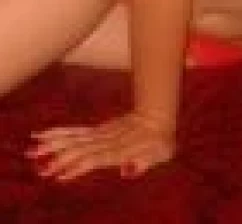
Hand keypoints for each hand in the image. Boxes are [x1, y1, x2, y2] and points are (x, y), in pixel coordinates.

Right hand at [26, 112, 175, 181]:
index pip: (94, 159)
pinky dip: (60, 133)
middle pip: (78, 149)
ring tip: (33, 149)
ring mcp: (100, 134)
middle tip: (38, 165)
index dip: (77, 167)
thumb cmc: (160, 140)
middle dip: (58, 158)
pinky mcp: (97, 131)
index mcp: (119, 149)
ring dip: (52, 144)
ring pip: (73, 139)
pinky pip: (75, 132)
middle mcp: (106, 141)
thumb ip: (143, 163)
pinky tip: (44, 135)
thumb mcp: (159, 154)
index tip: (59, 175)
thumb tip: (126, 171)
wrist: (156, 114)